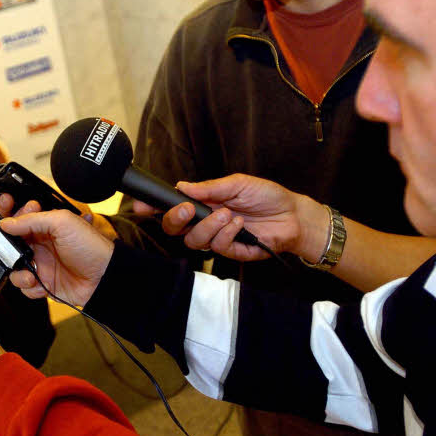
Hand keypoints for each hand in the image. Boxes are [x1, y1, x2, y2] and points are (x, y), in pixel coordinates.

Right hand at [0, 209, 114, 305]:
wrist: (105, 277)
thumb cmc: (90, 246)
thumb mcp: (62, 222)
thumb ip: (32, 219)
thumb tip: (7, 223)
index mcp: (42, 225)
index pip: (13, 219)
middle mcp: (37, 243)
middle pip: (4, 244)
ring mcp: (39, 264)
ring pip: (11, 267)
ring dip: (15, 272)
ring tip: (29, 274)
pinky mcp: (42, 283)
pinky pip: (23, 286)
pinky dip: (28, 286)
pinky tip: (39, 284)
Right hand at [139, 174, 326, 262]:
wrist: (293, 215)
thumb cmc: (267, 196)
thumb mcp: (237, 183)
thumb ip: (209, 188)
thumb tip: (182, 186)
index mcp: (203, 203)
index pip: (172, 207)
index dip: (153, 207)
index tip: (142, 204)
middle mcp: (205, 222)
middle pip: (174, 229)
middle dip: (175, 219)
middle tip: (188, 209)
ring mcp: (217, 238)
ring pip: (194, 241)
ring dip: (208, 226)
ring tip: (228, 214)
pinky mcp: (231, 252)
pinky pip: (217, 247)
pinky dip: (226, 234)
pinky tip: (240, 224)